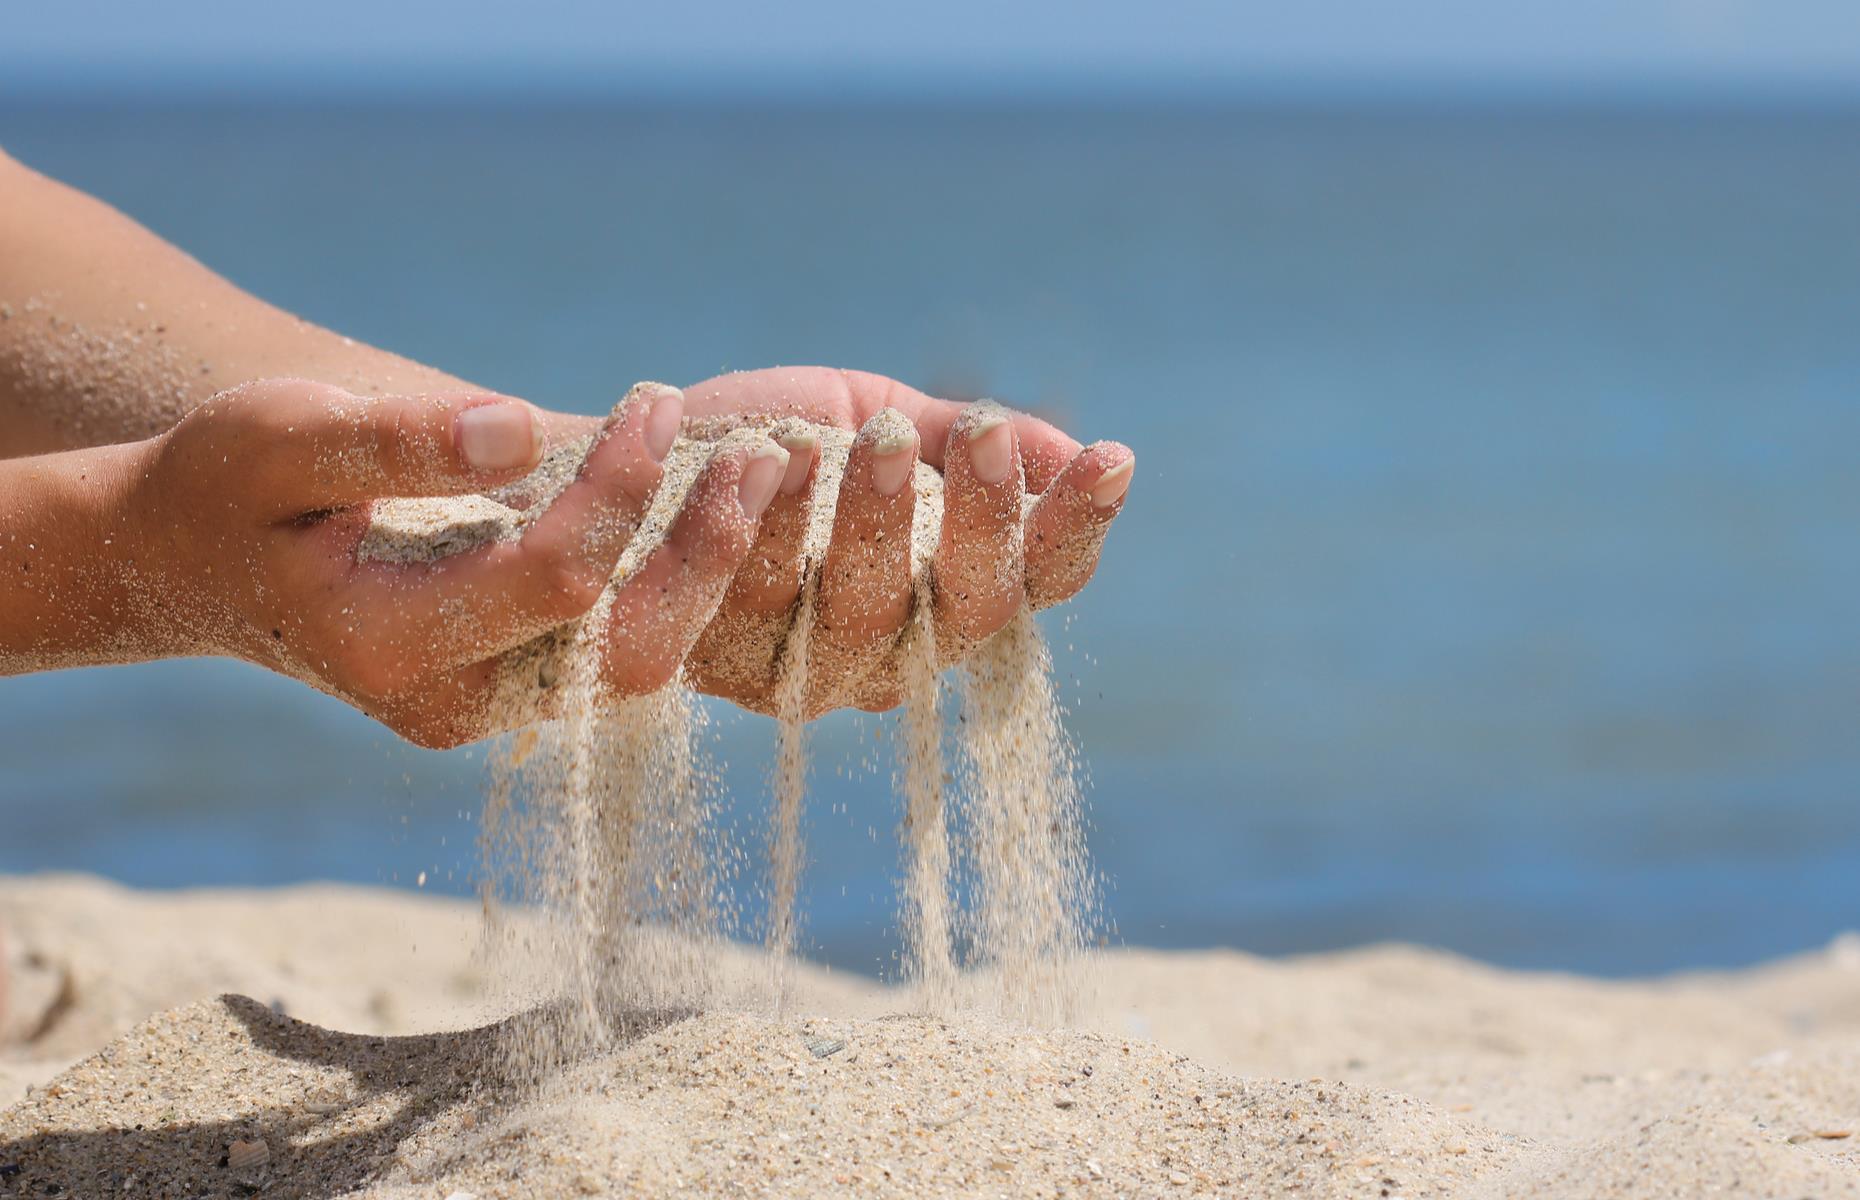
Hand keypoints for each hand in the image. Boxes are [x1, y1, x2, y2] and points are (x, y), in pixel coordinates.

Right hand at [127, 379, 787, 746]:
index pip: (550, 579)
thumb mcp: (282, 437)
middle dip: (707, 551)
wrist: (197, 562)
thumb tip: (522, 430)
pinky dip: (683, 584)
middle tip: (770, 454)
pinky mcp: (521, 683)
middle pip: (623, 652)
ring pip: (640, 664)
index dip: (620, 490)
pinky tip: (725, 507)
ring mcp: (492, 705)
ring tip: (765, 470)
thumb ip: (398, 442)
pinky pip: (625, 649)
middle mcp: (452, 701)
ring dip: (711, 572)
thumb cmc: (229, 486)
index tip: (658, 399)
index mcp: (387, 644)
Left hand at [666, 368, 1133, 715]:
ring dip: (874, 525)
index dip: (1076, 530)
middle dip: (981, 524)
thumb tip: (1075, 452)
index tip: (1112, 461)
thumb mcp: (870, 411)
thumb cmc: (764, 435)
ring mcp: (797, 667)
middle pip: (967, 616)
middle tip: (979, 436)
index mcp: (943, 592)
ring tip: (868, 437)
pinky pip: (740, 604)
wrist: (621, 453)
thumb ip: (960, 437)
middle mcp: (888, 650)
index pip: (1038, 582)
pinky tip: (760, 452)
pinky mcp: (703, 661)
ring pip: (862, 619)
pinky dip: (753, 524)